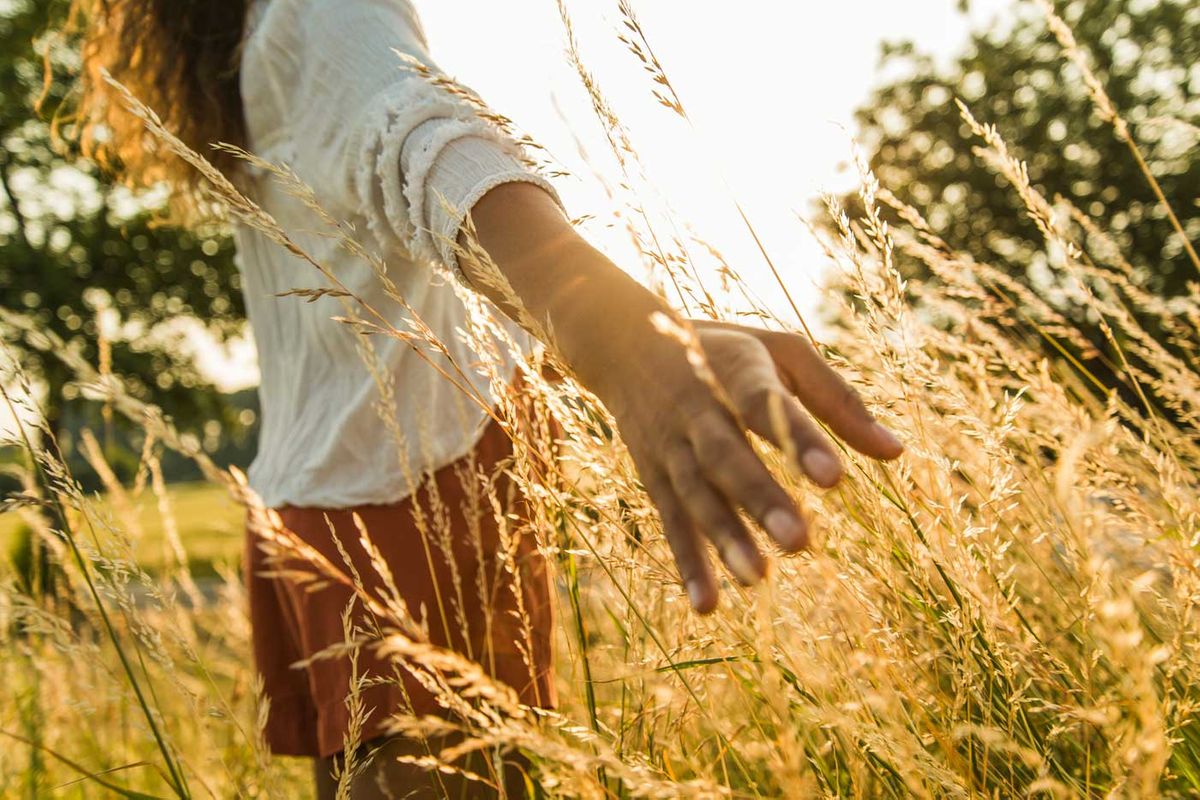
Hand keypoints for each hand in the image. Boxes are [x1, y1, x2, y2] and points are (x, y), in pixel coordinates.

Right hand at [461, 183, 901, 612]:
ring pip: (696, 495)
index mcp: (736, 372)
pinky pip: (671, 522)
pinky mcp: (653, 476)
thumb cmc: (724, 349)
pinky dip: (687, 563)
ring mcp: (670, 446)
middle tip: (800, 542)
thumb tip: (897, 453)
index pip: (764, 405)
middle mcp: (697, 410)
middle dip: (759, 498)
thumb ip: (837, 399)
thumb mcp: (782, 352)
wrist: (624, 343)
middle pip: (726, 457)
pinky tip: (708, 605)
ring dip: (724, 539)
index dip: (797, 441)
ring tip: (759, 579)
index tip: (834, 479)